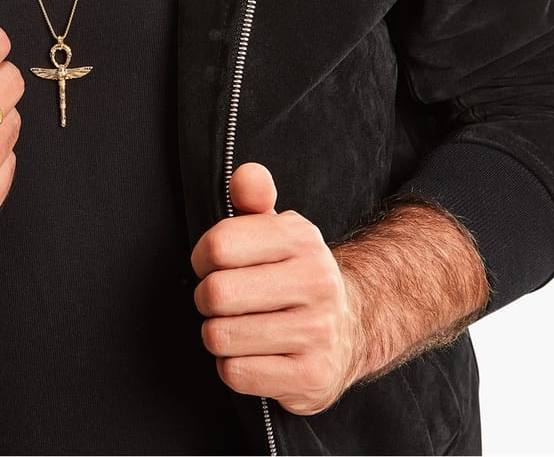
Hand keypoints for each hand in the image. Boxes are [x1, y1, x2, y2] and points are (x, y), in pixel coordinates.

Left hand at [191, 163, 360, 414]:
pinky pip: (235, 373)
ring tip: (238, 326)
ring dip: (218, 334)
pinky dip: (233, 366)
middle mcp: (316, 283)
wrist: (351, 328)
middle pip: (217, 294)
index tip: (212, 263)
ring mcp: (317, 333)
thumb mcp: (275, 228)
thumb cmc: (292, 273)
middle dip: (206, 299)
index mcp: (300, 238)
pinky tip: (254, 354)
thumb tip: (245, 176)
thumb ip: (252, 195)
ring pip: (221, 336)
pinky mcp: (311, 377)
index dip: (202, 257)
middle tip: (222, 300)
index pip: (219, 245)